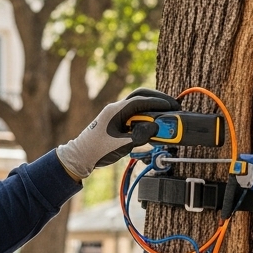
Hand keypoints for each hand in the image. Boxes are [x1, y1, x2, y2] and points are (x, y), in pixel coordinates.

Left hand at [56, 88, 180, 178]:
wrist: (81, 156)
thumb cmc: (96, 150)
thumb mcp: (120, 145)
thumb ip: (139, 136)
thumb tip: (155, 128)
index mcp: (115, 110)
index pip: (140, 101)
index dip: (157, 103)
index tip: (171, 106)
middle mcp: (116, 109)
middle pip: (140, 96)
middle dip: (157, 98)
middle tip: (172, 104)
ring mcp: (116, 114)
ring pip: (138, 104)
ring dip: (153, 106)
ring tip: (168, 113)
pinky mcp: (117, 122)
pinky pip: (135, 114)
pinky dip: (147, 115)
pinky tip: (155, 122)